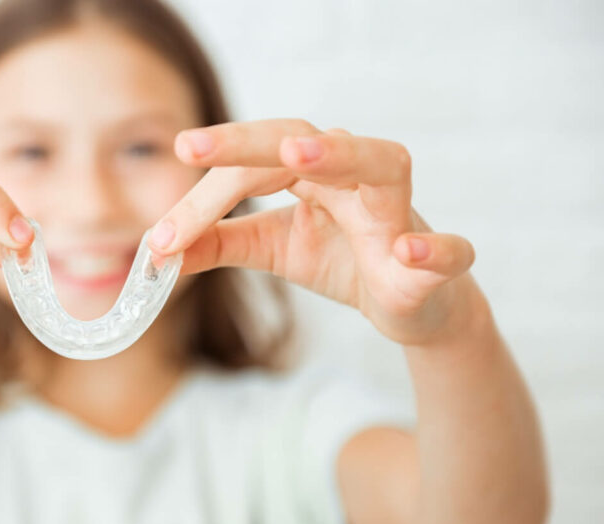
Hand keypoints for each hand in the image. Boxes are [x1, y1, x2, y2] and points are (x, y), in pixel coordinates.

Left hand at [146, 120, 477, 345]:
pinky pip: (445, 249)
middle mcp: (356, 176)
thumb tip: (158, 250)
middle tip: (194, 147)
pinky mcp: (436, 261)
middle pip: (305, 139)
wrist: (411, 305)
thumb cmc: (344, 260)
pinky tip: (407, 252)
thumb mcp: (271, 248)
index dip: (203, 198)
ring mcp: (400, 213)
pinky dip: (432, 249)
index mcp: (314, 170)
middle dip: (247, 141)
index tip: (160, 239)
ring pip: (383, 165)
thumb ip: (220, 242)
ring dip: (342, 156)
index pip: (251, 165)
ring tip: (295, 155)